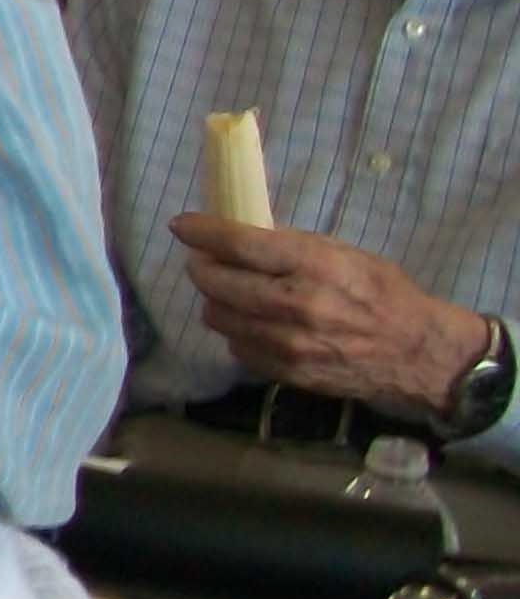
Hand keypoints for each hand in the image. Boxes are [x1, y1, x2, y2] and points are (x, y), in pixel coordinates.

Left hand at [167, 213, 491, 415]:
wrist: (415, 353)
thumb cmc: (382, 293)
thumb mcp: (344, 254)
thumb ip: (292, 246)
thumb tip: (241, 235)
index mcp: (314, 266)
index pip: (239, 244)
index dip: (202, 232)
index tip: (182, 225)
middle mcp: (295, 305)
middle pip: (217, 282)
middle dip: (203, 267)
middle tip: (206, 261)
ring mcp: (287, 344)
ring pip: (219, 316)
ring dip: (216, 301)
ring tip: (232, 293)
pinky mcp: (285, 372)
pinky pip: (237, 347)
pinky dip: (237, 331)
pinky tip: (254, 323)